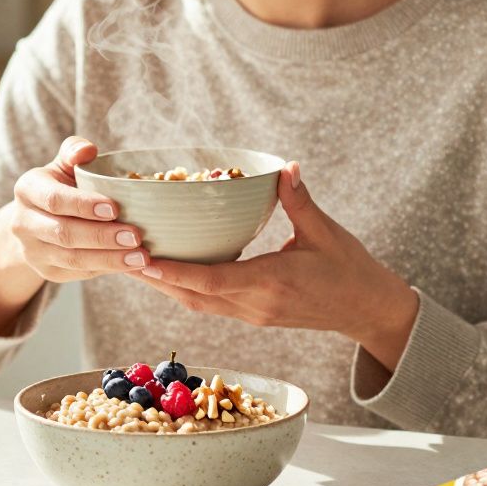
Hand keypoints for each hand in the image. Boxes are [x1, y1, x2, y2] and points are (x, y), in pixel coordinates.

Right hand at [0, 136, 149, 281]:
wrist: (38, 219)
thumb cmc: (62, 185)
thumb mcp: (64, 164)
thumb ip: (75, 151)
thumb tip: (87, 150)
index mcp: (27, 189)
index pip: (54, 199)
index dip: (83, 205)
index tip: (114, 208)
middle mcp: (23, 223)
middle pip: (63, 233)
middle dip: (102, 236)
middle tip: (135, 236)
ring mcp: (32, 251)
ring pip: (72, 259)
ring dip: (109, 259)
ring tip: (140, 257)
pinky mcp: (46, 272)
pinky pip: (78, 274)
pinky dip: (106, 269)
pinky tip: (130, 265)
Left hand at [136, 161, 419, 370]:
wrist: (367, 310)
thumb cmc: (351, 270)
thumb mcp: (326, 233)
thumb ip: (301, 201)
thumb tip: (285, 168)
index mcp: (271, 283)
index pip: (212, 280)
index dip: (174, 272)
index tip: (142, 258)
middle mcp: (255, 305)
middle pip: (192, 296)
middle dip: (155, 279)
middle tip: (119, 255)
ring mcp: (253, 314)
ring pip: (197, 304)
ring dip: (165, 286)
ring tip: (133, 262)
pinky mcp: (253, 316)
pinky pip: (210, 304)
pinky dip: (185, 289)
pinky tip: (166, 272)